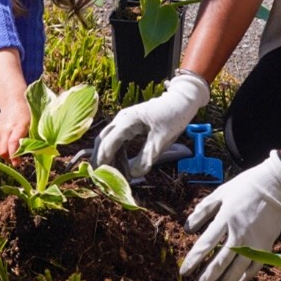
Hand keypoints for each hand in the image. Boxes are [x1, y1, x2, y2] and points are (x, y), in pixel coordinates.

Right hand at [0, 95, 31, 160]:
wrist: (13, 102)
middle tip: (18, 162)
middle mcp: (6, 129)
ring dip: (7, 156)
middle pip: (4, 149)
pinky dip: (4, 150)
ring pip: (0, 150)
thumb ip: (34, 136)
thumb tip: (39, 152)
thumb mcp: (33, 122)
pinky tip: (10, 149)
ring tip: (15, 156)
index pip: (13, 142)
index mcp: (19, 125)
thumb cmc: (28, 113)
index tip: (17, 163)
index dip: (14, 154)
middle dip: (10, 158)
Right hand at [91, 73, 208, 177]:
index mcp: (127, 121)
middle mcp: (121, 119)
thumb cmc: (172, 118)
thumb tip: (132, 175)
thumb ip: (146, 157)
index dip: (103, 161)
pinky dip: (117, 153)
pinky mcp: (128, 124)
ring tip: (116, 176)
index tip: (101, 178)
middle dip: (101, 160)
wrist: (179, 101)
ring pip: (108, 140)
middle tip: (102, 179)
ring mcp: (123, 120)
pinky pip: (117, 139)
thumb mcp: (161, 140)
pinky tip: (123, 166)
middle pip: (102, 140)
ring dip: (110, 158)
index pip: (107, 143)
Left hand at [179, 150, 280, 280]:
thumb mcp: (221, 193)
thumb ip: (203, 210)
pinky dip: (244, 278)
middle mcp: (239, 233)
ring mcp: (254, 242)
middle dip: (205, 278)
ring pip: (237, 270)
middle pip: (219, 262)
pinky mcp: (267, 246)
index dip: (193, 260)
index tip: (183, 272)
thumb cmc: (245, 186)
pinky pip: (254, 268)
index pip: (205, 245)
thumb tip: (188, 228)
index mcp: (225, 218)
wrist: (275, 185)